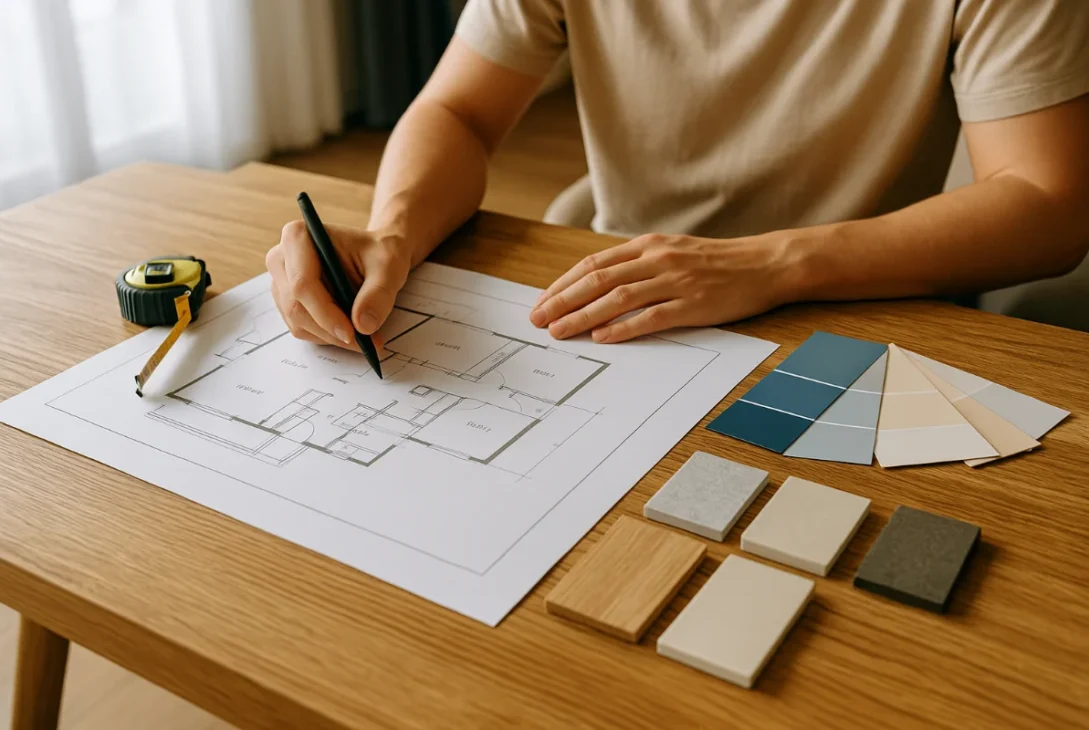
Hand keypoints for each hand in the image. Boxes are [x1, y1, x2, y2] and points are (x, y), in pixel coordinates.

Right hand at [266, 220, 409, 348]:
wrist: (375, 256)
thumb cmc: (378, 254)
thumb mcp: (389, 267)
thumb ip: (378, 293)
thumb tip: (364, 326)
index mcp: (299, 237)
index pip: (303, 283)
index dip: (325, 313)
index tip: (352, 333)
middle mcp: (282, 258)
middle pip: (296, 306)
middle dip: (331, 330)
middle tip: (364, 343)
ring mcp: (281, 281)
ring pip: (297, 321)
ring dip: (330, 336)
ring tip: (364, 338)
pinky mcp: (287, 301)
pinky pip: (301, 328)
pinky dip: (327, 336)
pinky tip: (350, 331)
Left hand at [529, 232, 794, 342]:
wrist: (765, 264)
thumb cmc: (717, 262)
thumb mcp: (672, 251)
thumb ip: (637, 265)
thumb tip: (599, 283)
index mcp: (648, 246)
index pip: (593, 265)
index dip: (563, 284)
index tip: (542, 302)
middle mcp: (657, 260)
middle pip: (597, 280)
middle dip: (562, 300)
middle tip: (538, 319)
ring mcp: (674, 282)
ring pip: (617, 299)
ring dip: (582, 315)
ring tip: (559, 331)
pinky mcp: (693, 305)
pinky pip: (651, 317)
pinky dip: (623, 328)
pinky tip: (602, 337)